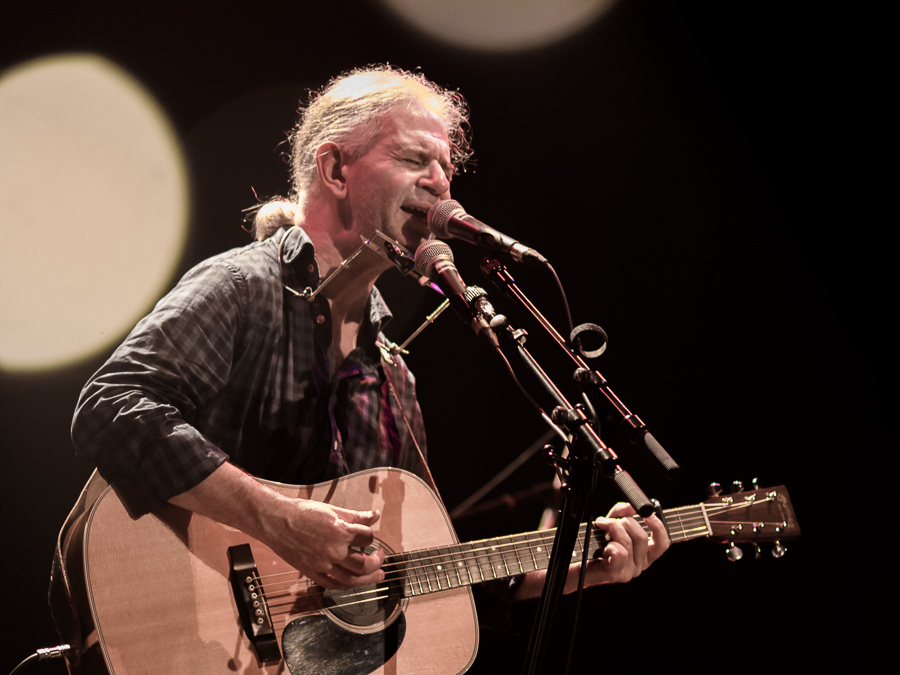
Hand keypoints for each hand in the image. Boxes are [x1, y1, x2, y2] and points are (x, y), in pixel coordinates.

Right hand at [169, 463, 386, 590]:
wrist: (276, 521)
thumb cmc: (302, 512)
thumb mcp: (332, 509)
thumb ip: (355, 516)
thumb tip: (375, 516)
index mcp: (340, 531)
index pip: (367, 537)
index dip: (371, 536)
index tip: (370, 537)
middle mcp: (333, 550)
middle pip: (364, 564)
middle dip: (376, 562)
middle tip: (380, 558)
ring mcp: (322, 564)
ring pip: (351, 578)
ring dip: (368, 579)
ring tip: (376, 576)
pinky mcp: (311, 572)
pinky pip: (333, 585)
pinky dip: (346, 586)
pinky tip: (353, 583)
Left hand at [577, 503, 668, 587]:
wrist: (577, 562)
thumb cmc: (596, 544)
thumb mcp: (611, 523)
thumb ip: (622, 512)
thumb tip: (632, 507)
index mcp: (643, 556)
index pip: (662, 544)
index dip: (658, 526)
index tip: (648, 513)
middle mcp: (639, 566)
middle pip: (641, 537)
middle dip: (624, 522)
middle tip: (608, 520)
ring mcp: (627, 572)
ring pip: (627, 542)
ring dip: (612, 529)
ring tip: (601, 528)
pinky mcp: (614, 574)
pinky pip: (619, 553)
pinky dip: (610, 544)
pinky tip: (603, 546)